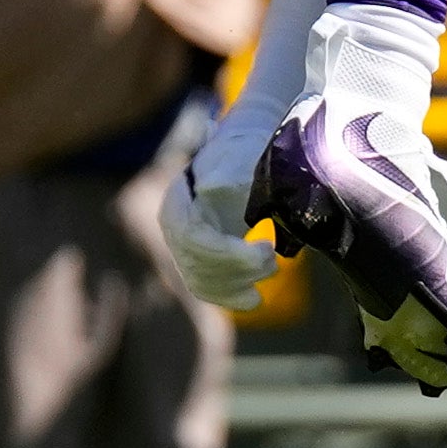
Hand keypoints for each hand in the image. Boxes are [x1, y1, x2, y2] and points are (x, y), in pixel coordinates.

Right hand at [156, 143, 281, 308]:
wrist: (240, 152)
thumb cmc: (243, 148)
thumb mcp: (239, 150)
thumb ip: (228, 165)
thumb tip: (214, 187)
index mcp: (178, 199)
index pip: (191, 237)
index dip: (226, 251)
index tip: (266, 247)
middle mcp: (174, 226)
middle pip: (196, 263)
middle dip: (238, 268)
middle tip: (273, 259)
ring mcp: (183, 246)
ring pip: (201, 280)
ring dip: (238, 283)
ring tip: (272, 268)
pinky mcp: (198, 260)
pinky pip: (207, 289)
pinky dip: (231, 297)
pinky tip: (255, 299)